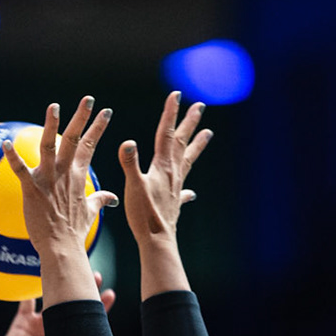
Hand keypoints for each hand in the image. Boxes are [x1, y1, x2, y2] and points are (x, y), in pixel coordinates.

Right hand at [0, 273, 116, 335]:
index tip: (110, 294)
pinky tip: (37, 275)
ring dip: (60, 283)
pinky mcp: (22, 322)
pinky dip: (29, 290)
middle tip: (95, 275)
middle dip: (84, 288)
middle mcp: (56, 328)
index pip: (88, 319)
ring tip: (70, 270)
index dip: (100, 307)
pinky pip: (26, 302)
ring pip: (52, 297)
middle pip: (73, 303)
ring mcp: (39, 324)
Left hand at [5, 97, 120, 256]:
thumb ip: (100, 199)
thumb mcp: (91, 212)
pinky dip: (12, 157)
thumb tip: (112, 197)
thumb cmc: (74, 232)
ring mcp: (48, 180)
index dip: (98, 127)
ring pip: (49, 146)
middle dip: (82, 117)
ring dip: (51, 126)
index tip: (106, 111)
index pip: (90, 145)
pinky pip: (19, 170)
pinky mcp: (31, 189)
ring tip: (54, 106)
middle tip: (88, 99)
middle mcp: (65, 173)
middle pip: (74, 139)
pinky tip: (4, 143)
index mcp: (78, 175)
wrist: (62, 248)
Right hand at [119, 92, 212, 243]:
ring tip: (207, 134)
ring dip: (197, 145)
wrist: (157, 240)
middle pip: (182, 142)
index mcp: (162, 166)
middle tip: (200, 106)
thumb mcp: (133, 186)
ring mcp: (176, 187)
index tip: (176, 95)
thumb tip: (127, 142)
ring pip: (188, 160)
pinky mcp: (175, 202)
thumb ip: (130, 163)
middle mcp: (173, 173)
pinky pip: (184, 190)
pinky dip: (188, 188)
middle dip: (190, 123)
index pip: (167, 134)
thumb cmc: (144, 214)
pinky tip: (192, 192)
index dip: (171, 113)